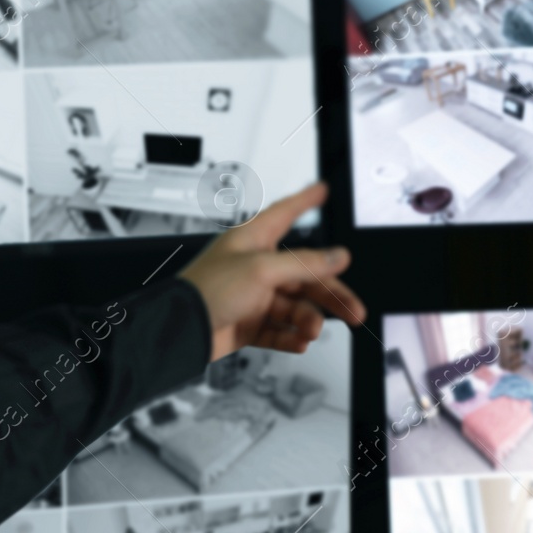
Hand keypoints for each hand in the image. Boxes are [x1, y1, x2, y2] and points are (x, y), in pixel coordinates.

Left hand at [177, 182, 364, 361]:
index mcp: (253, 241)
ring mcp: (252, 297)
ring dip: (308, 320)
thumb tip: (336, 256)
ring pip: (295, 307)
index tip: (323, 191)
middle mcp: (254, 266)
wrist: (180, 332)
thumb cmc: (205, 290)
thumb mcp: (261, 269)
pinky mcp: (248, 324)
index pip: (285, 213)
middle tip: (352, 309)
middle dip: (330, 293)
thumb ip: (303, 264)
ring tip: (311, 330)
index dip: (305, 201)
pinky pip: (279, 331)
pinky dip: (290, 337)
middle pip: (304, 274)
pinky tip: (299, 342)